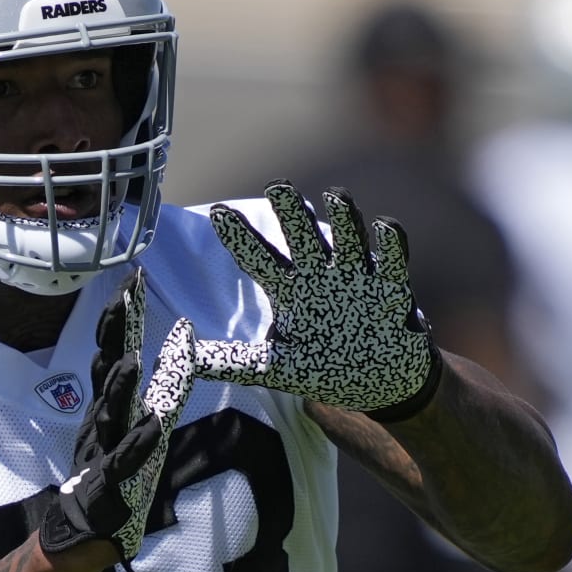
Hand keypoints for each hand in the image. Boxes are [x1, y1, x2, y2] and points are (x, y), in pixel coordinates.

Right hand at [40, 271, 195, 559]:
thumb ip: (168, 379)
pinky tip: (153, 427)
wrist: (82, 533)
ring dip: (119, 388)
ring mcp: (100, 453)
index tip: (131, 278)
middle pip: (106, 371)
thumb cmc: (114, 473)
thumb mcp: (143, 420)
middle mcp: (101, 422)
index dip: (121, 317)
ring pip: (109, 416)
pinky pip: (123, 464)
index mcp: (109, 405)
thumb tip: (185, 332)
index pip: (114, 351)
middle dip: (114, 334)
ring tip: (133, 361)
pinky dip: (137, 445)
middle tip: (122, 297)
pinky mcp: (107, 487)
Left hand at [195, 182, 441, 420]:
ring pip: (348, 237)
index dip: (239, 236)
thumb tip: (178, 355)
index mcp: (290, 290)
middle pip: (302, 235)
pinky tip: (382, 227)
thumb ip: (228, 361)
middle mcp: (321, 275)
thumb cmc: (325, 368)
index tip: (217, 214)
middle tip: (277, 187)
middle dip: (290, 210)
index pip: (258, 257)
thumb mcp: (273, 369)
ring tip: (335, 196)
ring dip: (344, 216)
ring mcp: (357, 278)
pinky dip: (391, 241)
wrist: (379, 383)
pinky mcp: (391, 288)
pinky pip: (393, 258)